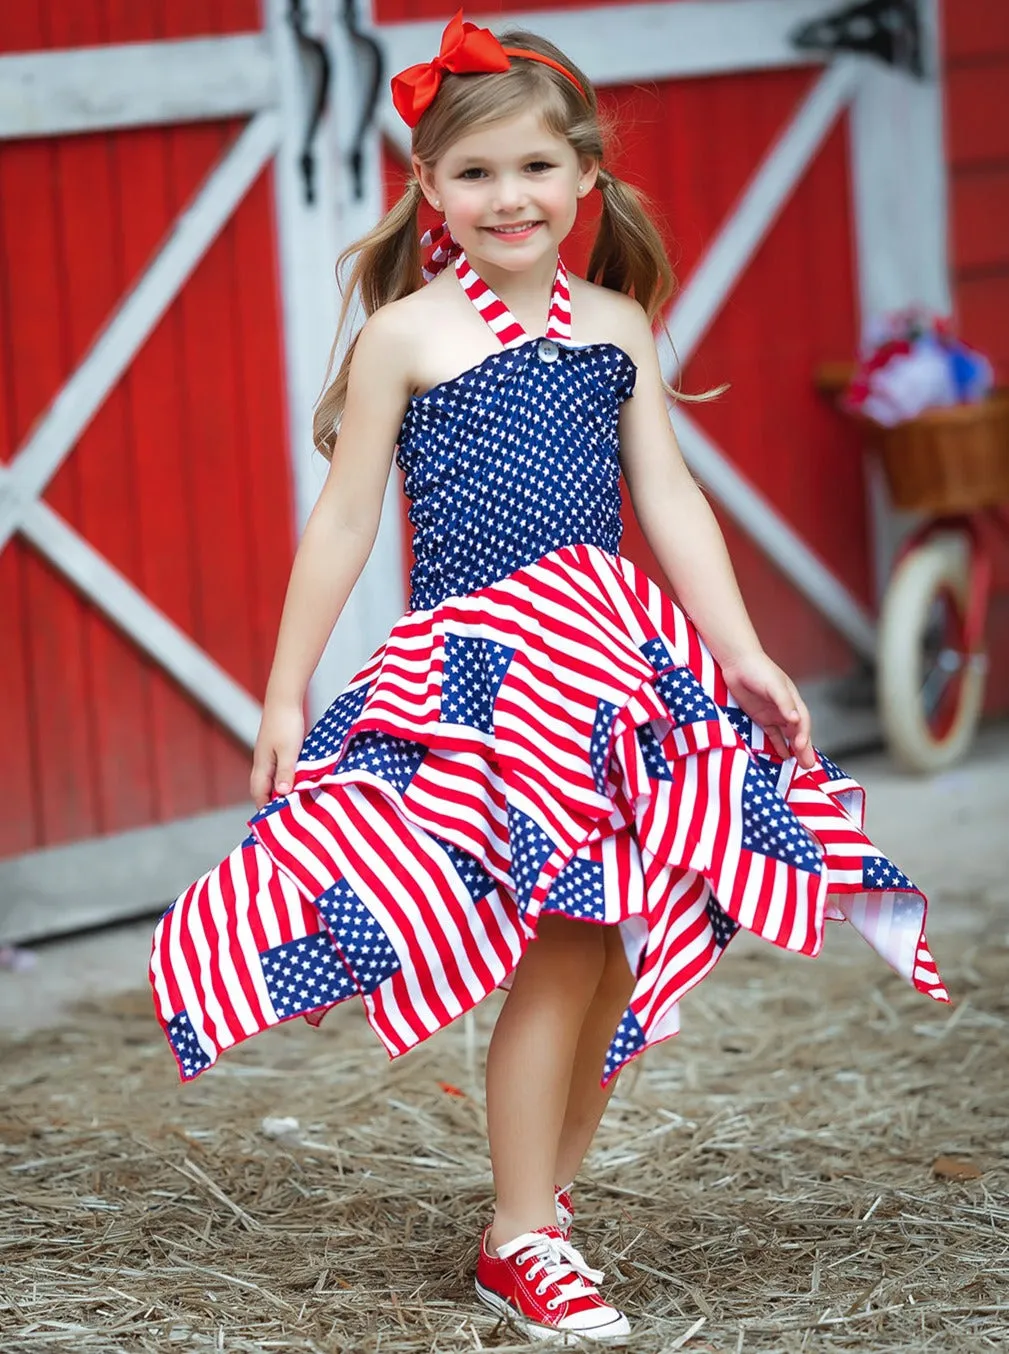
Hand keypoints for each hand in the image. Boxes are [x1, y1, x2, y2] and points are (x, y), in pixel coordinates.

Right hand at [250, 701, 304, 808]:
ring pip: (271, 779)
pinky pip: (278, 770)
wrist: (284, 698)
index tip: (276, 822)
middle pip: (262, 789)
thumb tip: (282, 794)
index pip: (259, 794)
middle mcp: (262, 762)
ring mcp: (268, 755)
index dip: (265, 808)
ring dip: (280, 791)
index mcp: (261, 766)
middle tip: (286, 816)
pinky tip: (297, 781)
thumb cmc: (286, 723)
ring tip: (293, 802)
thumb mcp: (288, 751)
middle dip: (271, 803)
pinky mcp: (277, 748)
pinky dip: (285, 778)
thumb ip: (285, 772)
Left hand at [720, 651, 814, 768]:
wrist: (738, 662)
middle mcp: (786, 709)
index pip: (802, 722)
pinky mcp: (760, 717)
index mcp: (793, 701)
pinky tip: (783, 757)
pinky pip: (772, 735)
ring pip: (787, 736)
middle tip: (809, 766)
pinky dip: (778, 746)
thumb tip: (795, 720)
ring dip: (793, 750)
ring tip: (799, 766)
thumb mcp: (774, 685)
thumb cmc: (759, 670)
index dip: (804, 735)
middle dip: (804, 749)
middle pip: (798, 732)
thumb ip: (784, 703)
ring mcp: (773, 714)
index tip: (801, 747)